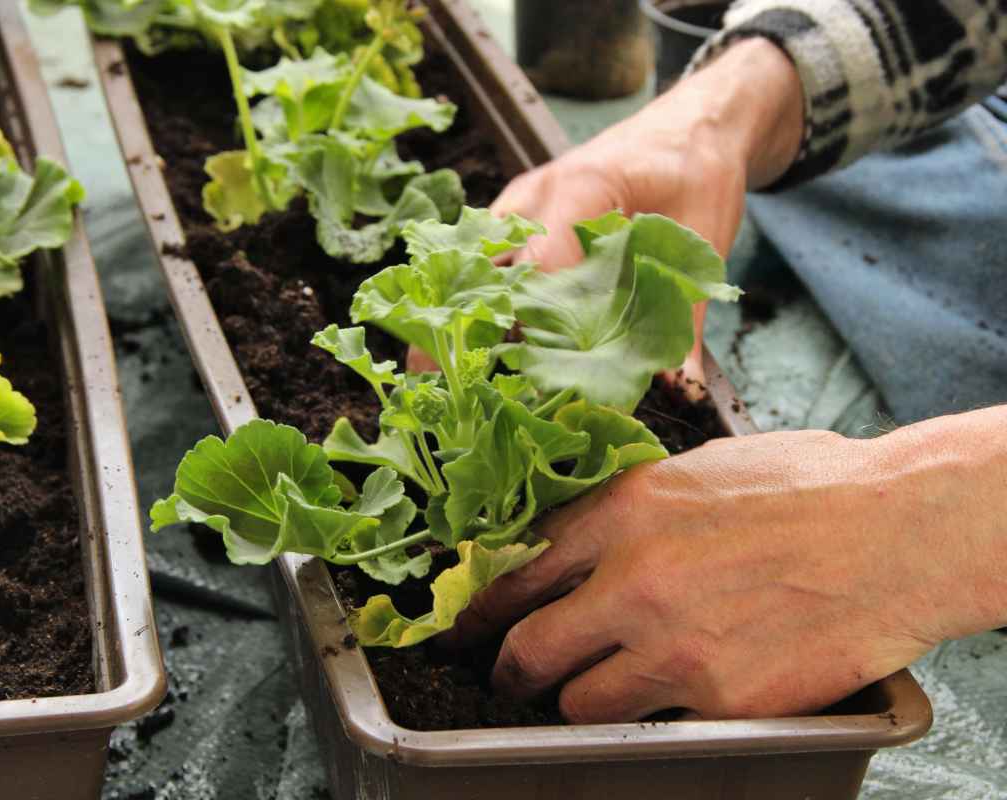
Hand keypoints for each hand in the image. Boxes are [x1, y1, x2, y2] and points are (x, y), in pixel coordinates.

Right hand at [408, 39, 803, 380]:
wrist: (692, 123)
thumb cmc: (697, 168)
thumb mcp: (704, 241)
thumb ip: (686, 316)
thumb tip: (679, 385)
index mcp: (581, 187)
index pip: (539, 267)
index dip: (532, 327)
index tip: (528, 379)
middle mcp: (536, 194)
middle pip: (487, 265)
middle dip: (462, 323)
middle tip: (435, 380)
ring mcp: (520, 204)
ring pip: (475, 261)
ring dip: (461, 312)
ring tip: (438, 371)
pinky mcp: (519, 218)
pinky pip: (487, 259)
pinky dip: (480, 299)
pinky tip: (472, 343)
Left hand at [446, 409, 1006, 721]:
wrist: (898, 533)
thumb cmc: (810, 487)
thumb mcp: (697, 471)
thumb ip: (627, 508)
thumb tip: (576, 535)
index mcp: (622, 513)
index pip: (514, 571)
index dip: (480, 607)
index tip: (465, 625)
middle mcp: (633, 582)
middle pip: (527, 650)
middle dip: (510, 668)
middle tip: (509, 675)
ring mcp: (673, 648)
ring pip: (577, 704)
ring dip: (577, 700)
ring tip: (599, 686)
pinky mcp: (718, 700)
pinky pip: (651, 724)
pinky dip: (651, 715)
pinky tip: (674, 692)